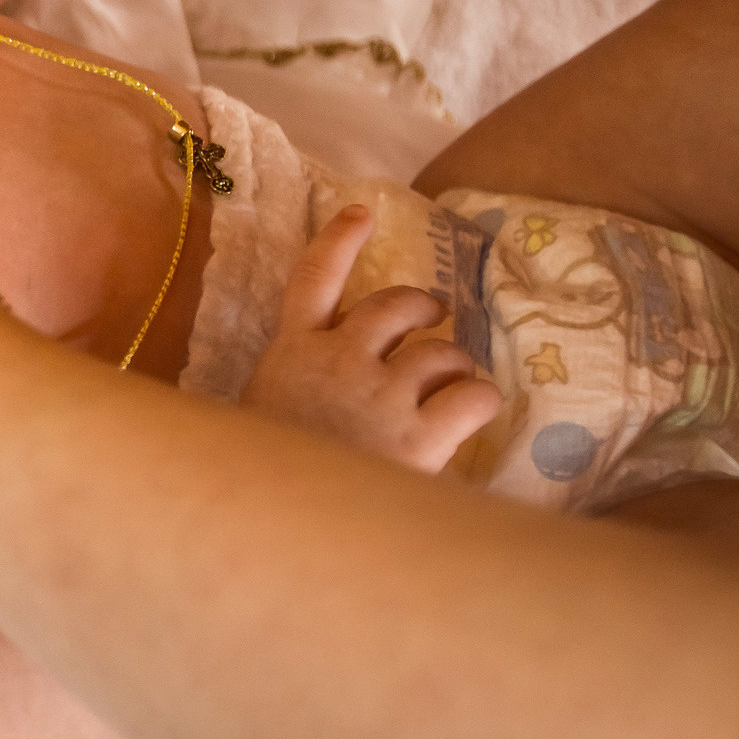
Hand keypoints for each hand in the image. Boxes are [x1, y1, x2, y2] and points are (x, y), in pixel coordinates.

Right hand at [239, 206, 502, 472]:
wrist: (278, 527)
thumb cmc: (266, 479)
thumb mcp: (260, 421)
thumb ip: (295, 395)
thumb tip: (327, 396)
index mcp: (290, 354)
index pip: (315, 280)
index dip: (339, 241)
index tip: (360, 211)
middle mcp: (337, 359)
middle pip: (392, 306)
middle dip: (421, 306)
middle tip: (435, 317)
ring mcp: (379, 393)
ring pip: (441, 351)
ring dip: (454, 363)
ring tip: (454, 385)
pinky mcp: (419, 433)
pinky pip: (472, 394)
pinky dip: (478, 400)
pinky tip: (470, 416)